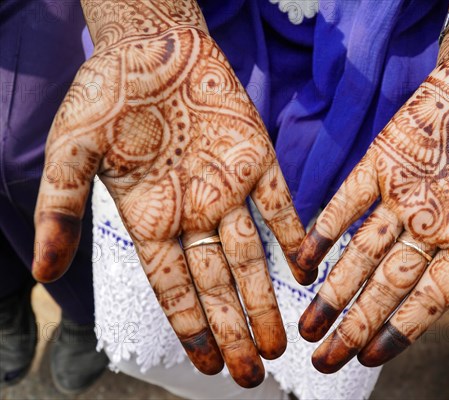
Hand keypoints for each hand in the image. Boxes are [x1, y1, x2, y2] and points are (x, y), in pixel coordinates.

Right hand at [32, 22, 313, 386]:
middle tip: (252, 374)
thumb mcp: (69, 153)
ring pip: (250, 255)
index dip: (191, 329)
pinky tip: (305, 271)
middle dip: (233, 329)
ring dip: (264, 299)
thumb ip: (59, 212)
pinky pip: (279, 204)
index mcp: (150, 219)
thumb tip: (46, 275)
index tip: (208, 368)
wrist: (151, 44)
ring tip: (277, 343)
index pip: (173, 288)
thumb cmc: (106, 95)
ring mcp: (227, 188)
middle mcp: (193, 213)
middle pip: (216, 284)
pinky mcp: (257, 158)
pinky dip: (293, 236)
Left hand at [294, 27, 448, 372]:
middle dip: (356, 324)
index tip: (371, 358)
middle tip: (324, 359)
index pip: (431, 298)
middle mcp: (430, 225)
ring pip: (361, 253)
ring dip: (334, 289)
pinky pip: (346, 202)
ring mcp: (401, 196)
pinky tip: (303, 261)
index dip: (401, 329)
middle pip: (387, 286)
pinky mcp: (380, 163)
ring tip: (309, 327)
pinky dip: (324, 229)